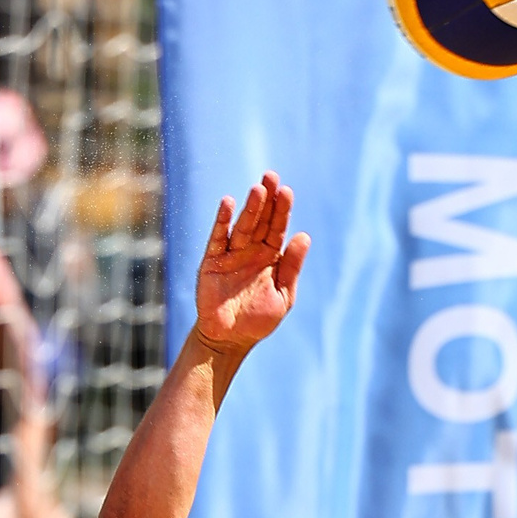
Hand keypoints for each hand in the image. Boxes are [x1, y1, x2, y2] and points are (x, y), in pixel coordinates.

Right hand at [192, 173, 309, 358]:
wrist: (229, 341)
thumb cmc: (257, 321)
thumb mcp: (282, 296)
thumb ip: (291, 267)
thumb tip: (304, 236)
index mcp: (270, 257)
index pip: (277, 227)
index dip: (282, 210)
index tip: (287, 192)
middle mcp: (251, 251)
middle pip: (261, 220)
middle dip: (266, 199)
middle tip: (271, 176)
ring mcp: (231, 255)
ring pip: (242, 226)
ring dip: (250, 207)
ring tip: (258, 189)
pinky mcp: (212, 262)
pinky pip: (218, 239)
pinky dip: (222, 221)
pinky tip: (228, 203)